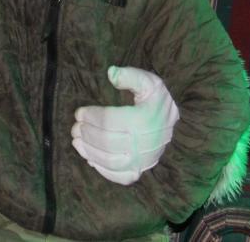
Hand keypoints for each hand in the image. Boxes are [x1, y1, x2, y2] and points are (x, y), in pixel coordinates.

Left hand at [71, 66, 180, 184]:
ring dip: (90, 151)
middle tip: (75, 127)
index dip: (91, 117)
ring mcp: (143, 160)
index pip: (111, 121)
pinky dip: (102, 170)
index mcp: (145, 120)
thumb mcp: (149, 82)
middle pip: (107, 142)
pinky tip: (90, 159)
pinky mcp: (140, 169)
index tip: (79, 112)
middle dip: (87, 134)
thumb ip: (130, 75)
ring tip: (76, 141)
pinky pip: (120, 176)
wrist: (174, 122)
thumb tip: (111, 73)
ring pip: (111, 161)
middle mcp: (144, 143)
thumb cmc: (156, 100)